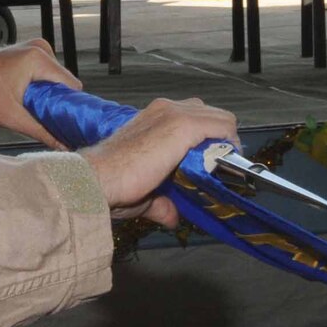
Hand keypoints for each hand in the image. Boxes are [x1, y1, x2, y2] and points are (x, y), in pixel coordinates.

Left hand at [0, 40, 79, 146]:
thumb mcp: (12, 117)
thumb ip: (42, 132)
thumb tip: (63, 145)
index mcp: (37, 59)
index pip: (72, 84)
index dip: (72, 104)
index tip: (69, 122)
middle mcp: (38, 49)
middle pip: (64, 81)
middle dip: (58, 100)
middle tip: (46, 118)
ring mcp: (32, 48)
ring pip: (54, 78)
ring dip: (49, 94)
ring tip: (33, 108)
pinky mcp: (26, 53)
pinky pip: (44, 72)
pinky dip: (41, 86)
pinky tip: (29, 98)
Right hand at [80, 97, 238, 228]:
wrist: (97, 179)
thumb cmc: (111, 183)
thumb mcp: (144, 193)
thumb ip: (162, 202)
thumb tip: (172, 217)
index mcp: (154, 118)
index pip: (193, 116)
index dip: (206, 140)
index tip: (210, 164)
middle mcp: (165, 110)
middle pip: (210, 113)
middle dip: (219, 139)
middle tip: (219, 166)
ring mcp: (175, 114)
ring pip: (220, 118)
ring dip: (227, 142)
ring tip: (224, 168)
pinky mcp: (183, 125)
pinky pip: (222, 127)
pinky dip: (229, 144)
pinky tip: (225, 164)